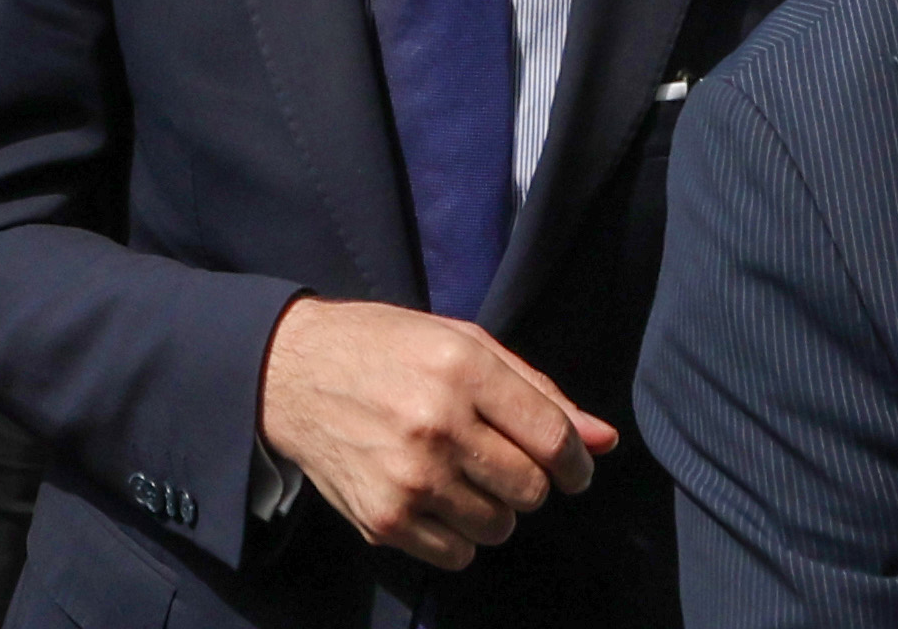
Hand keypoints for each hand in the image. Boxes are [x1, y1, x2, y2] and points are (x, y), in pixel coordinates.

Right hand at [255, 296, 614, 571]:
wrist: (293, 374)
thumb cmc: (387, 349)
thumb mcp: (463, 342)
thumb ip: (537, 391)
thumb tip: (604, 441)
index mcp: (461, 369)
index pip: (552, 439)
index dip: (576, 463)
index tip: (574, 470)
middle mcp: (436, 425)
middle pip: (531, 490)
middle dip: (529, 481)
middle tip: (498, 460)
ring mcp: (408, 478)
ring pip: (498, 528)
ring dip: (493, 508)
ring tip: (460, 475)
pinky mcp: (384, 520)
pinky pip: (458, 555)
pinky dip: (457, 535)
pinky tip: (434, 497)